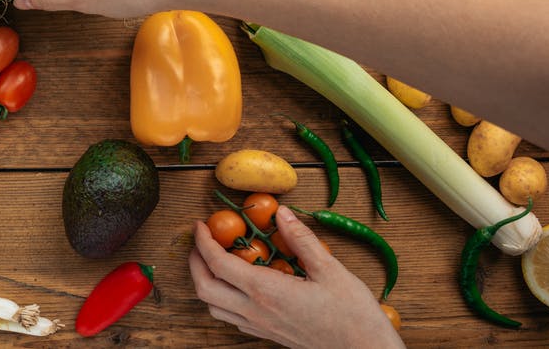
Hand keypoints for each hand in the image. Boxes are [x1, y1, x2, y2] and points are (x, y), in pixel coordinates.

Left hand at [188, 206, 403, 348]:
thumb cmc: (353, 315)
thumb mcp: (330, 269)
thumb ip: (302, 239)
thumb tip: (282, 213)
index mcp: (266, 291)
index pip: (218, 264)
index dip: (203, 242)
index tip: (200, 225)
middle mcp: (256, 311)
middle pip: (205, 288)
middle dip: (195, 262)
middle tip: (201, 242)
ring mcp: (260, 326)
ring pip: (214, 308)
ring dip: (206, 282)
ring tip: (214, 261)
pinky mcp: (267, 335)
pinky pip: (232, 319)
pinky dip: (223, 299)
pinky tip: (238, 286)